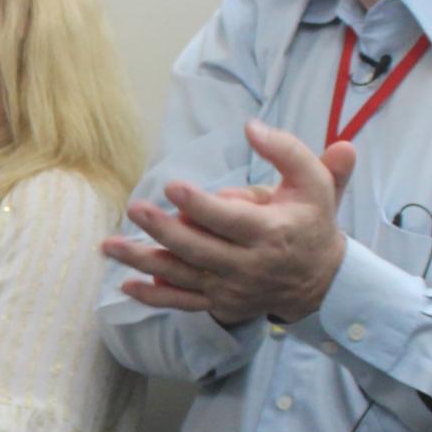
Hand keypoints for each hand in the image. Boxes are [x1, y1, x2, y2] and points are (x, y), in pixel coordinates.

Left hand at [104, 120, 357, 325]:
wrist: (322, 280)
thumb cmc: (311, 221)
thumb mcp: (313, 182)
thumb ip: (287, 151)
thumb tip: (252, 127)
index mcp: (270, 233)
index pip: (229, 220)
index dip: (199, 204)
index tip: (171, 186)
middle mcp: (249, 265)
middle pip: (198, 249)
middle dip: (163, 230)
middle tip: (135, 209)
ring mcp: (232, 288)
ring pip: (182, 276)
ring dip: (143, 261)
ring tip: (109, 245)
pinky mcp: (221, 304)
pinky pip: (183, 303)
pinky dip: (154, 297)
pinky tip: (126, 285)